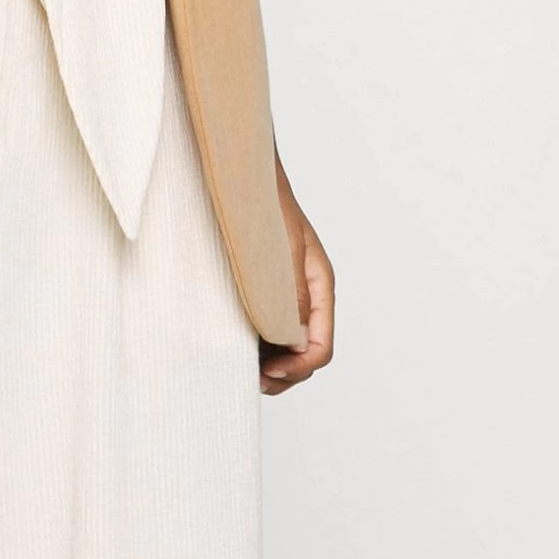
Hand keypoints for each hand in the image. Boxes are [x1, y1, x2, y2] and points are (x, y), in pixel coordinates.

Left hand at [258, 153, 333, 394]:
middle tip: (254, 380)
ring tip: (245, 370)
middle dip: (285, 374)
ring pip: (287, 347)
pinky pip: (268, 330)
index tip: (269, 370)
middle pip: (307, 354)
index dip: (298, 367)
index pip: (321, 347)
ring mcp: (287, 296)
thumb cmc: (264, 206)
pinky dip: (258, 347)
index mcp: (320, 287)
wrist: (241, 178)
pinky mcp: (265, 292)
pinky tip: (237, 348)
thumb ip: (293, 294)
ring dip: (271, 364)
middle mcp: (307, 297)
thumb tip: (298, 340)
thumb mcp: (283, 249)